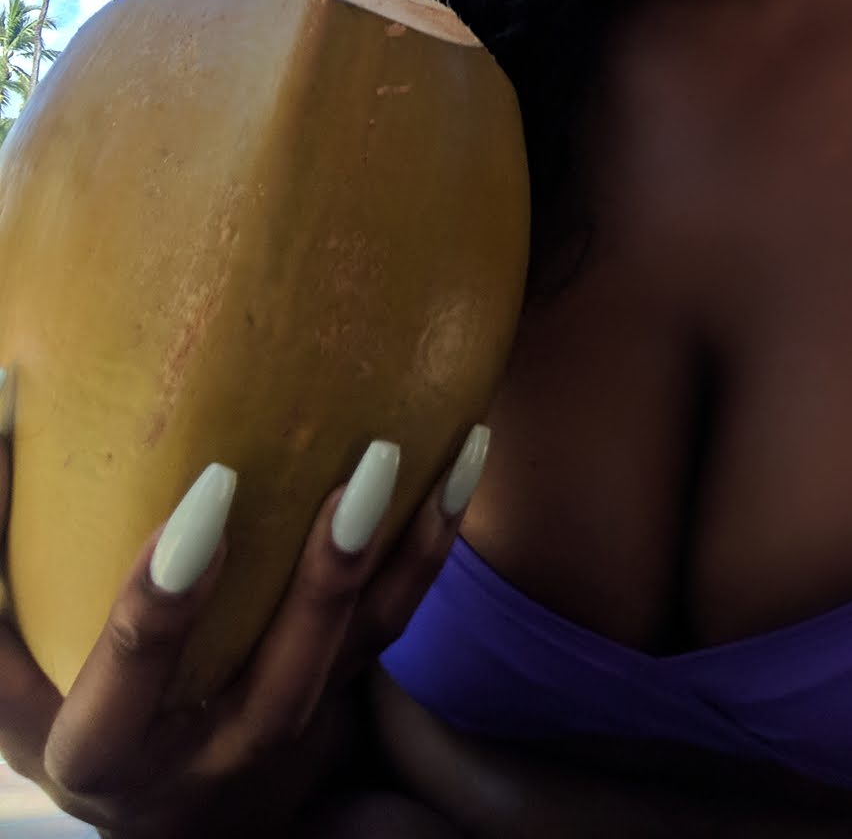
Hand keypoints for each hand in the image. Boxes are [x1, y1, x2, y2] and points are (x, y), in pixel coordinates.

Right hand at [0, 367, 489, 838]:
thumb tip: (1, 394)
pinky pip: (397, 621)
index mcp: (103, 747)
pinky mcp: (340, 689)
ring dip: (398, 552)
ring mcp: (283, 727)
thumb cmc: (56, 691)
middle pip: (276, 686)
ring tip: (428, 448)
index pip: (131, 677)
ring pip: (356, 653)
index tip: (206, 499)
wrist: (152, 798)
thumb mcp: (6, 660)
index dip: (163, 603)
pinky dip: (431, 540)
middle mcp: (204, 756)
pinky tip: (464, 452)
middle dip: (319, 585)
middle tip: (359, 474)